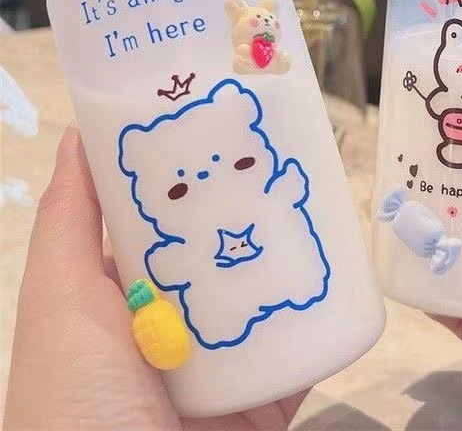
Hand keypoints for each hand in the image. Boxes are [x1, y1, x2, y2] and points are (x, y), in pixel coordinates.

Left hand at [3, 126, 306, 429]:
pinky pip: (302, 346)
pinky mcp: (266, 393)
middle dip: (254, 204)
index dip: (192, 170)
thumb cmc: (76, 397)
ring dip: (296, 252)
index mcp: (129, 293)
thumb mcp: (62, 299)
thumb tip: (78, 130)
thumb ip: (72, 218)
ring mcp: (226, 359)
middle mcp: (178, 321)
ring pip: (268, 292)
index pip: (164, 216)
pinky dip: (324, 312)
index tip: (225, 117)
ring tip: (328, 198)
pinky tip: (347, 267)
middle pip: (224, 249)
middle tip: (289, 149)